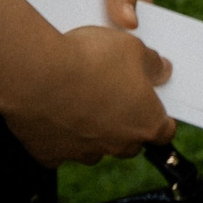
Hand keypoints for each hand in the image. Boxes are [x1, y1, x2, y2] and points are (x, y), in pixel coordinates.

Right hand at [1, 25, 174, 165]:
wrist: (38, 75)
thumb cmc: (91, 60)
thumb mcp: (133, 47)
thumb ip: (153, 63)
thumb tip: (162, 70)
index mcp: (145, 123)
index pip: (164, 130)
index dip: (159, 116)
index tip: (152, 105)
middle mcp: (117, 146)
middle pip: (129, 142)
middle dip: (126, 123)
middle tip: (114, 95)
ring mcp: (83, 154)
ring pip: (94, 147)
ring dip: (92, 130)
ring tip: (80, 99)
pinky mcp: (51, 155)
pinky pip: (59, 148)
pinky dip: (59, 134)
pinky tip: (53, 111)